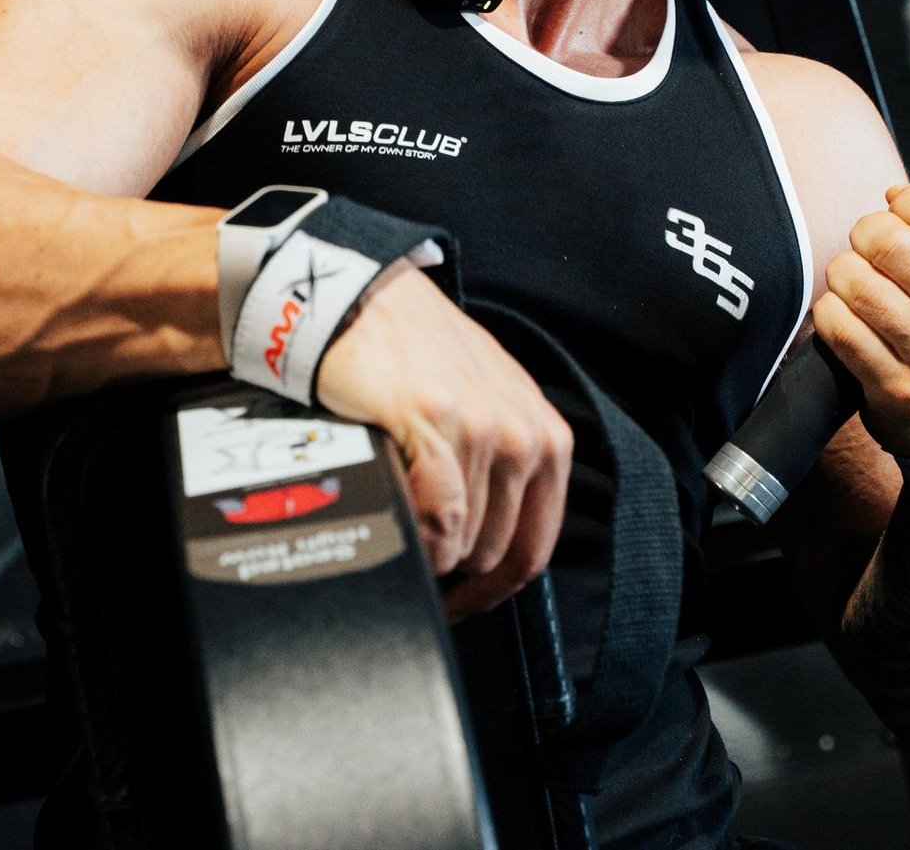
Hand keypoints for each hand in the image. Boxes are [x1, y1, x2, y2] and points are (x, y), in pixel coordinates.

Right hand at [316, 266, 573, 619]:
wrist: (362, 304)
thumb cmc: (415, 359)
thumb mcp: (485, 407)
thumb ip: (501, 467)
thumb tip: (488, 550)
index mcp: (547, 434)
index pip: (537, 545)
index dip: (497, 592)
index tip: (463, 605)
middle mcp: (526, 433)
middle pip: (499, 553)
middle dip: (457, 576)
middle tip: (418, 570)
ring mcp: (486, 428)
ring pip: (466, 544)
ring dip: (431, 554)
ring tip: (400, 531)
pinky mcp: (439, 423)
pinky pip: (439, 521)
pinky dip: (418, 541)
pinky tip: (396, 524)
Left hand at [813, 170, 909, 458]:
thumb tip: (900, 195)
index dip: (906, 203)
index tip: (904, 217)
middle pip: (884, 238)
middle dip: (865, 236)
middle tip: (872, 252)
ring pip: (853, 279)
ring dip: (844, 276)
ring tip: (861, 288)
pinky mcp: (899, 391)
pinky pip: (836, 324)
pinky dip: (832, 313)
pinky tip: (853, 321)